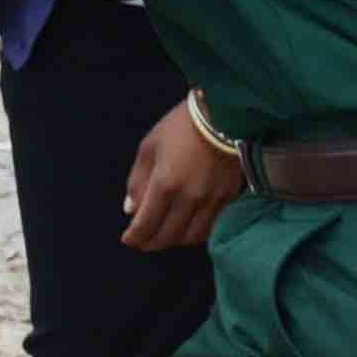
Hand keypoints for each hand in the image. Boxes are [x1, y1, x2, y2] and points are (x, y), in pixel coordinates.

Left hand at [120, 99, 241, 250]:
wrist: (223, 113)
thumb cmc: (180, 126)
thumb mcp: (149, 147)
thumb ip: (137, 181)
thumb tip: (131, 209)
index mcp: (165, 184)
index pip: (147, 224)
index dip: (135, 237)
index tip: (128, 239)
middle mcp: (189, 198)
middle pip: (168, 236)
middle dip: (152, 243)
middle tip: (143, 242)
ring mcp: (211, 200)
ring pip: (191, 237)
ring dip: (175, 241)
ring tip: (165, 236)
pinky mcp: (228, 198)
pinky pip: (211, 226)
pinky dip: (196, 232)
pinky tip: (188, 227)